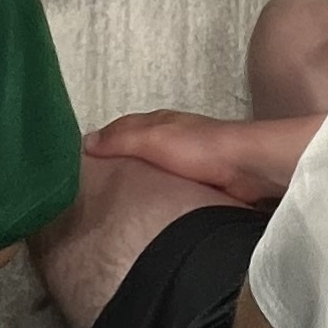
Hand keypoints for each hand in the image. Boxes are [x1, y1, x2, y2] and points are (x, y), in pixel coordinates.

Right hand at [87, 107, 298, 196]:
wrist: (245, 168)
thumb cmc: (199, 149)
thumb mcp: (153, 139)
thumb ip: (121, 140)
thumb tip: (86, 141)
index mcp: (159, 122)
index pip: (122, 128)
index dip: (103, 141)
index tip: (83, 160)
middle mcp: (172, 136)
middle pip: (139, 146)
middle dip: (120, 160)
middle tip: (97, 183)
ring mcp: (188, 157)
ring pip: (155, 165)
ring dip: (140, 176)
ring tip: (119, 198)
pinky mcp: (201, 178)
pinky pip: (170, 183)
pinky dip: (157, 189)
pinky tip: (151, 205)